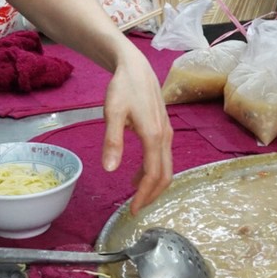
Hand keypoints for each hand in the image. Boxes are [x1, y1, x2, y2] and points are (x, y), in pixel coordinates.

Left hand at [102, 47, 173, 211]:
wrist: (136, 67)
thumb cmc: (123, 87)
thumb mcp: (112, 113)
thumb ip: (112, 141)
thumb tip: (110, 169)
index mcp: (154, 136)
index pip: (153, 174)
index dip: (144, 195)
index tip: (133, 210)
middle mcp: (165, 137)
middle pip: (165, 175)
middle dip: (152, 195)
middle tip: (136, 209)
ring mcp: (167, 133)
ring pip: (167, 168)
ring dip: (153, 184)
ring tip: (135, 195)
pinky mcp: (165, 130)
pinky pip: (163, 158)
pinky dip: (153, 171)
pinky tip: (137, 174)